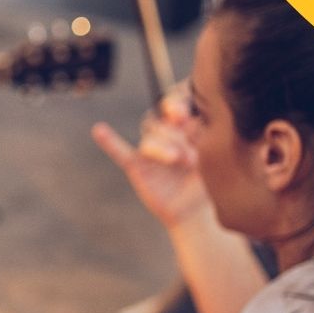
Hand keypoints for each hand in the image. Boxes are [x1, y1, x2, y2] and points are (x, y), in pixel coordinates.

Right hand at [91, 82, 207, 229]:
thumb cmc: (210, 180)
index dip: (178, 102)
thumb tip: (196, 120)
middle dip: (176, 133)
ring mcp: (151, 149)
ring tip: (181, 160)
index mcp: (187, 123)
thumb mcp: (214, 156)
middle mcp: (166, 132)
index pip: (178, 102)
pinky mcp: (136, 165)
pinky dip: (109, 141)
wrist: (197, 210)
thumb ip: (205, 136)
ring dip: (164, 147)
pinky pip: (120, 151)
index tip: (184, 113)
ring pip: (150, 137)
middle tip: (191, 147)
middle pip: (163, 120)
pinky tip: (99, 130)